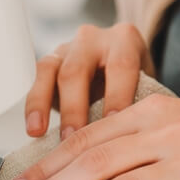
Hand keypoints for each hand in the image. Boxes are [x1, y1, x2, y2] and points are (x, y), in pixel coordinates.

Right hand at [24, 23, 154, 139]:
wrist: (120, 70)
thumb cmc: (136, 83)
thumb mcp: (147, 87)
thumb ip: (142, 103)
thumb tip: (137, 140)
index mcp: (125, 41)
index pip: (121, 65)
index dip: (117, 96)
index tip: (113, 125)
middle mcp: (92, 39)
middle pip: (77, 70)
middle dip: (74, 107)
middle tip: (73, 138)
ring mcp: (66, 48)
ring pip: (49, 71)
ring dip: (42, 104)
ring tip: (39, 132)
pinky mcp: (47, 63)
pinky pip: (34, 80)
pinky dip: (32, 106)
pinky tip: (33, 128)